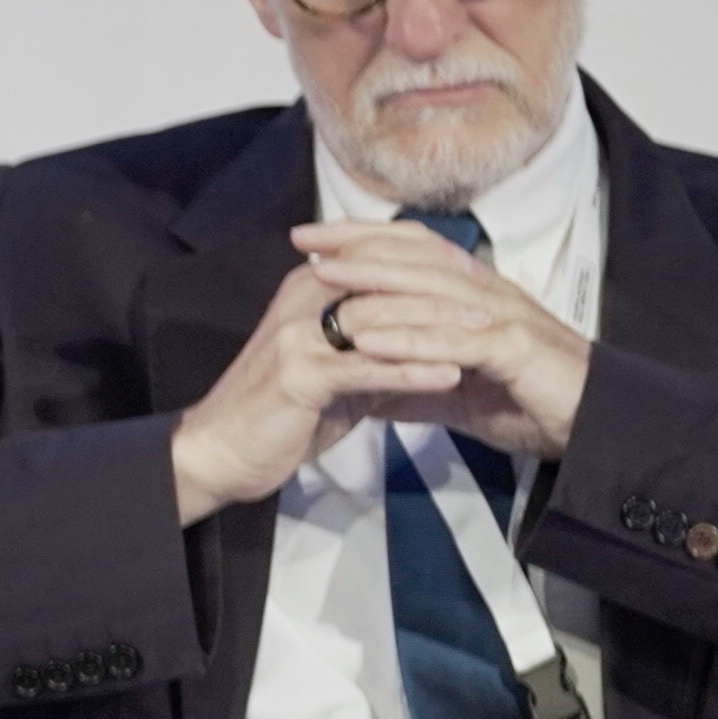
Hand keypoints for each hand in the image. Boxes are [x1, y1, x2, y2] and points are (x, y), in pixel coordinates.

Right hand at [169, 255, 469, 524]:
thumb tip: (424, 343)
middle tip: (500, 305)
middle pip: (388, 283)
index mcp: (308, 290)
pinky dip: (413, 369)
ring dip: (439, 326)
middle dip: (448, 293)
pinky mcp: (300, 374)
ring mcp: (298, 335)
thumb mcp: (331, 373)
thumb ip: (372, 350)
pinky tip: (452, 375)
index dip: (434, 272)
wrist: (217, 454)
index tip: (484, 285)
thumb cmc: (276, 415)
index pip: (380, 264)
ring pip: (383, 320)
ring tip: (489, 337)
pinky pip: (367, 367)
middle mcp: (302, 301)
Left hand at [282, 216, 589, 464]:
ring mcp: (504, 319)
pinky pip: (456, 342)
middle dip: (358, 247)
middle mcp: (488, 296)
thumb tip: (362, 391)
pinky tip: (370, 341)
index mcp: (474, 297)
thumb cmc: (529, 402)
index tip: (312, 240)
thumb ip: (411, 385)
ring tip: (325, 283)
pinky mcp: (515, 351)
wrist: (593, 427)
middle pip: (418, 259)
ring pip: (432, 292)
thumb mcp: (456, 393)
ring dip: (375, 286)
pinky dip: (411, 340)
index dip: (365, 238)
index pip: (416, 251)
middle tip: (305, 243)